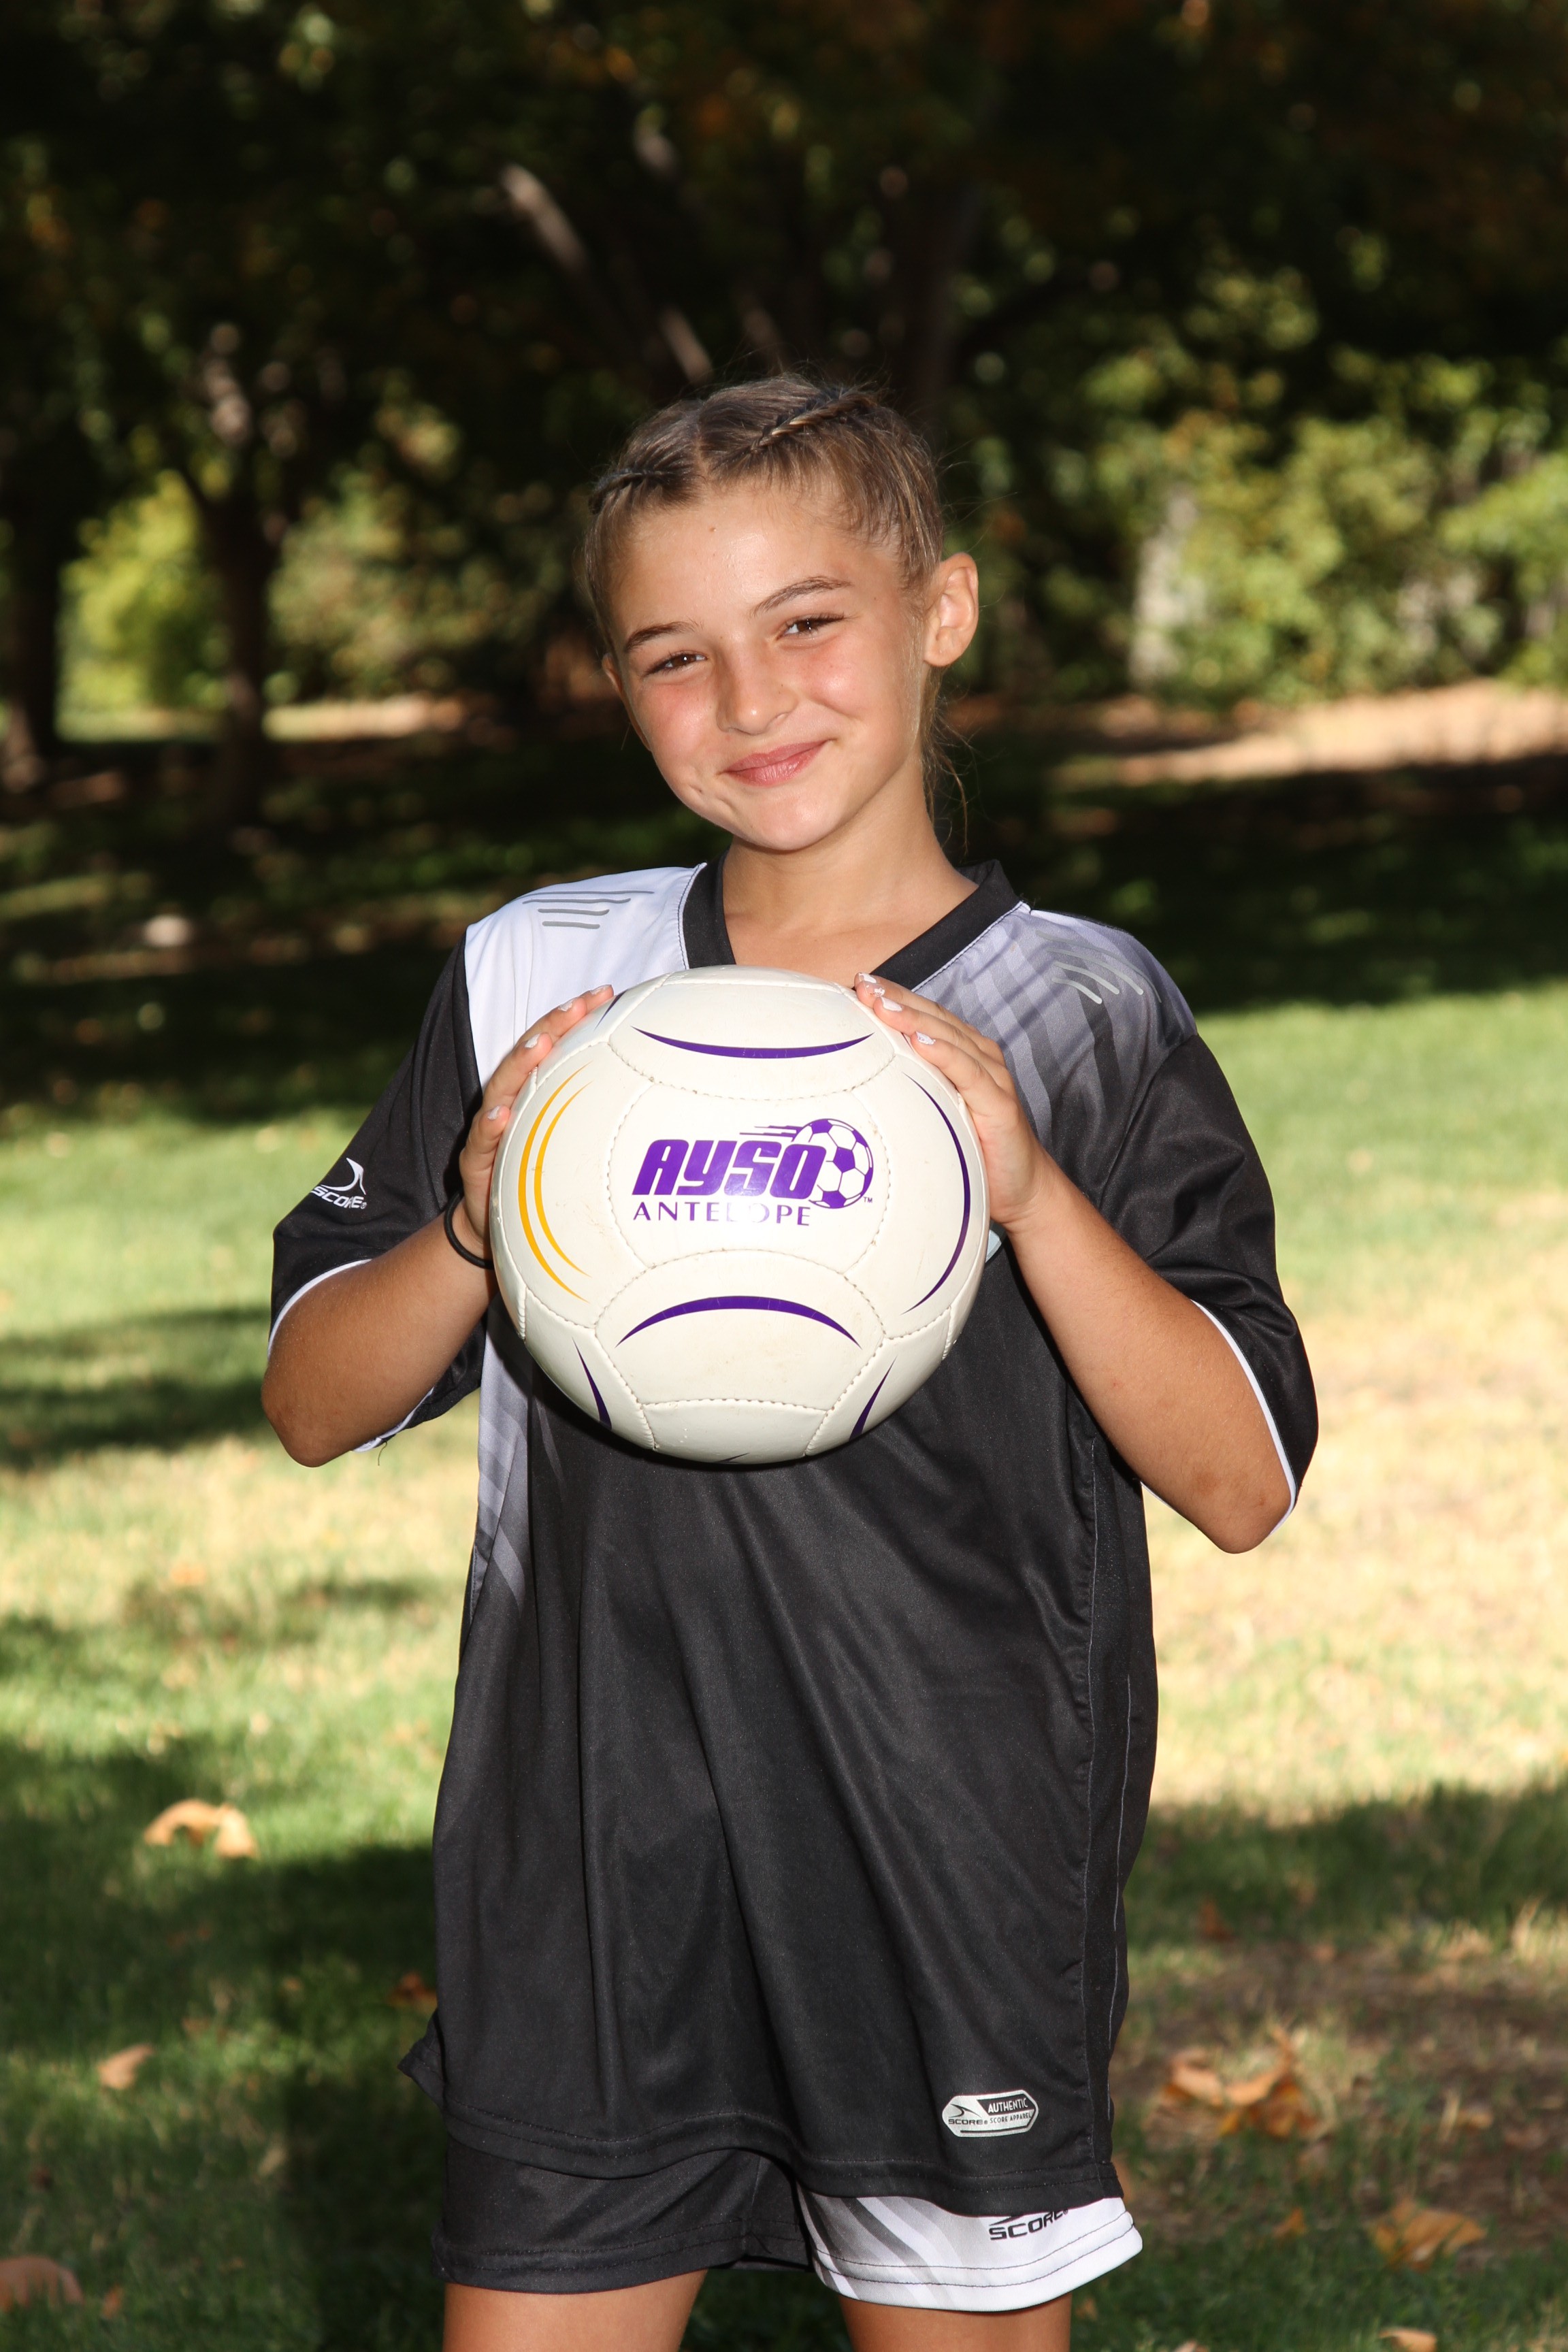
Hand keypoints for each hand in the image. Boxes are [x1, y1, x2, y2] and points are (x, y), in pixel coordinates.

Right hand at [454, 987, 612, 1256]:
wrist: (498, 1227)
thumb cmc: (542, 1181)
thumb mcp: (576, 1149)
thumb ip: (602, 1120)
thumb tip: (661, 1101)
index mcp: (534, 1092)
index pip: (554, 1043)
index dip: (574, 1016)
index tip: (605, 992)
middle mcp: (511, 1102)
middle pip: (528, 1054)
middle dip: (552, 1025)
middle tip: (578, 1005)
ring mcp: (490, 1129)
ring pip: (503, 1088)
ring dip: (521, 1064)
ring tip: (539, 1044)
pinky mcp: (475, 1162)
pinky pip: (482, 1141)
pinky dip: (492, 1126)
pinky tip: (502, 1115)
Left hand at [853, 973, 1051, 1232]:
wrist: (1020, 1186)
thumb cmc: (973, 1147)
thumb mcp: (934, 1111)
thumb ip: (909, 1089)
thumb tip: (858, 1082)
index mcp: (962, 1054)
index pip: (924, 1015)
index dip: (894, 996)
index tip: (860, 983)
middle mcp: (978, 1056)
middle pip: (933, 1018)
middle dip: (897, 999)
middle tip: (864, 985)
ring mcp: (992, 1078)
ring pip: (949, 1038)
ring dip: (914, 1018)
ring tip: (882, 1005)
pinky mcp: (999, 1104)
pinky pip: (969, 1074)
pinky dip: (944, 1054)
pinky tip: (920, 1042)